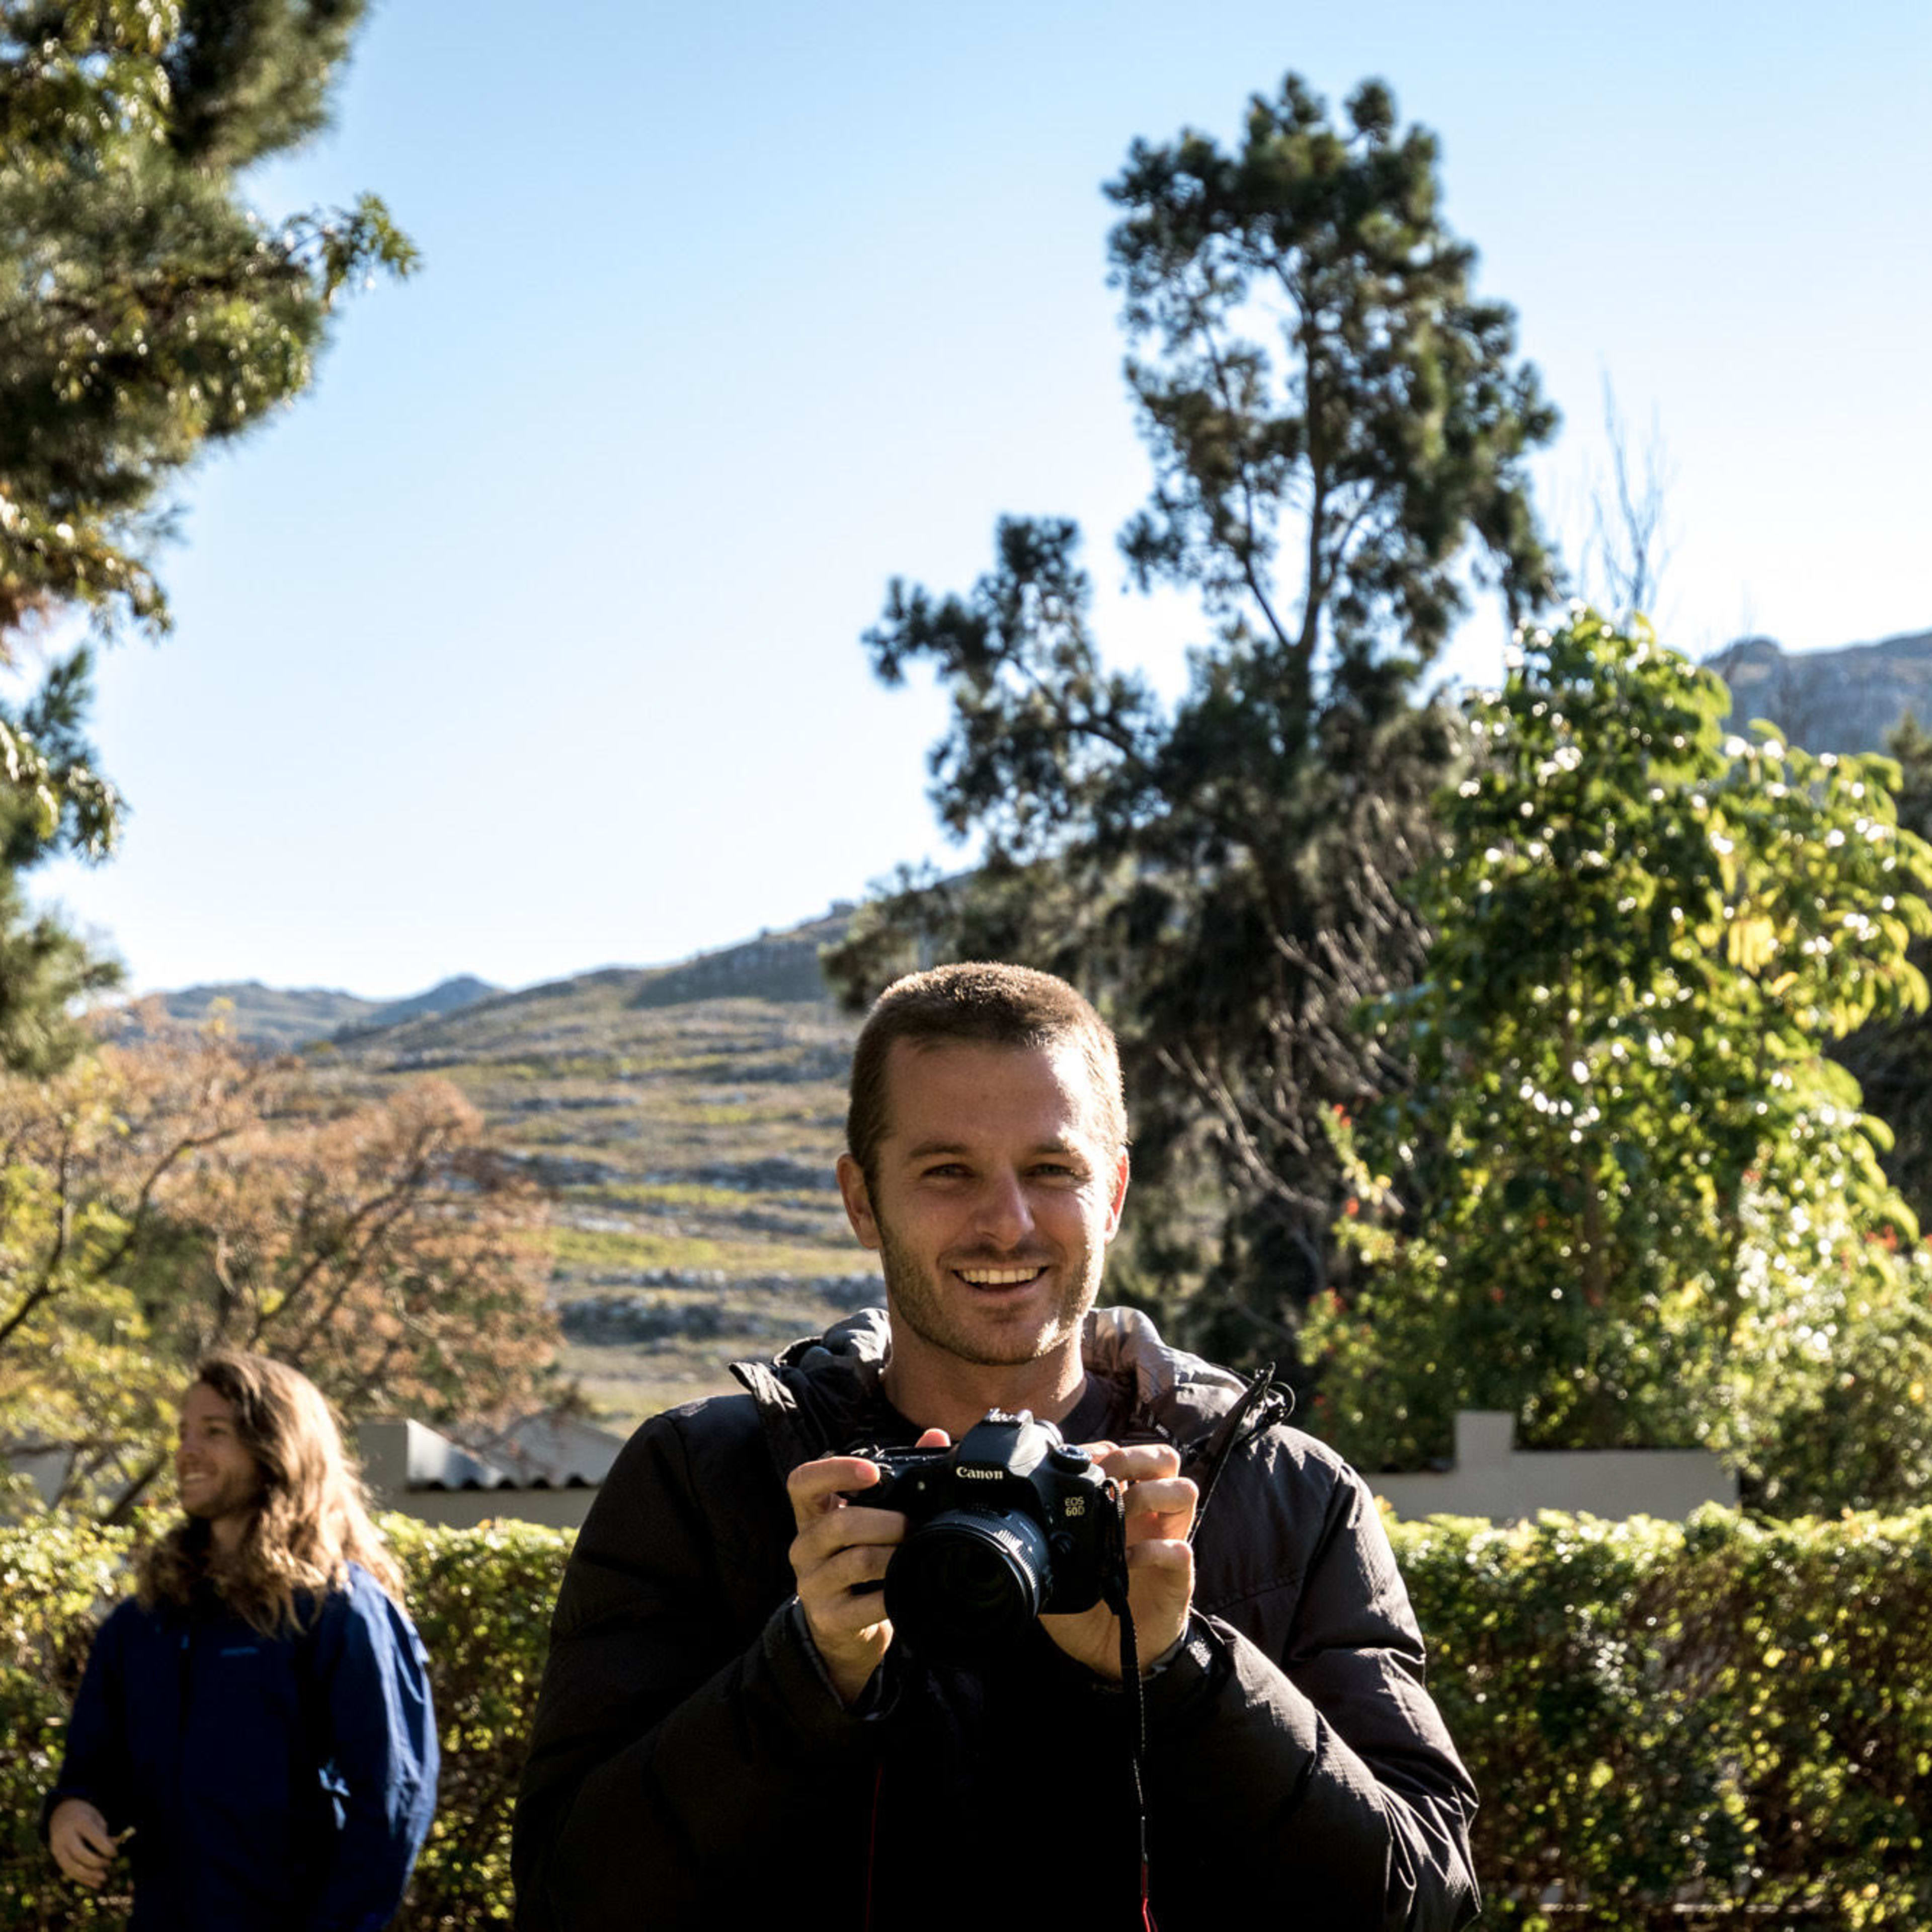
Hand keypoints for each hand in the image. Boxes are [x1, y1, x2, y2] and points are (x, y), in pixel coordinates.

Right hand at [49, 1798, 119, 1889]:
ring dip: (88, 1876)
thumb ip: (104, 1833)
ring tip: (103, 1879)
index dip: (105, 1848)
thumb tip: (114, 1848)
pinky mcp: (55, 1857)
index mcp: (80, 1822)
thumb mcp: (96, 1818)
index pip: (93, 1837)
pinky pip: (68, 1872)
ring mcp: (58, 1848)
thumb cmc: (84, 1816)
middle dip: (96, 1863)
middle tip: (109, 1865)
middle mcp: (66, 1836)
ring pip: (71, 1867)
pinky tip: (94, 1884)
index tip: (115, 1854)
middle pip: (79, 1854)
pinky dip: (82, 1879)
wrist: (60, 1814)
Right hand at [787, 1428, 949, 1705]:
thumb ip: (899, 1475)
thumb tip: (934, 1435)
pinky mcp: (828, 1617)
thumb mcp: (869, 1518)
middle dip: (886, 1522)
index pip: (803, 1481)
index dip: (835, 1471)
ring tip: (913, 1554)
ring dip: (894, 1556)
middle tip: (912, 1526)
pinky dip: (893, 1593)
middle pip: (839, 1524)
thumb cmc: (860, 1560)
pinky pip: (866, 1604)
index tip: (872, 1471)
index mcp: (812, 1514)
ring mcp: (812, 1584)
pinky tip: (905, 1588)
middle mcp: (804, 1546)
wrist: (844, 1628)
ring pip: (856, 1561)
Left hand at [1040, 1441, 1196, 1680]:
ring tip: (1123, 1513)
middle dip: (1134, 1457)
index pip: (1125, 1454)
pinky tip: (1127, 1562)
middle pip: (1162, 1459)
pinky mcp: (1179, 1574)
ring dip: (1151, 1494)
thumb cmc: (1084, 1606)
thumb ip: (1045, 1543)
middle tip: (1108, 1476)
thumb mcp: (1057, 1569)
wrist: (1110, 1653)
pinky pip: (1179, 1548)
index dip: (1106, 1450)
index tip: (1079, 1464)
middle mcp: (1147, 1516)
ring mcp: (1166, 1540)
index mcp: (1120, 1505)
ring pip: (1184, 1490)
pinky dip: (1154, 1549)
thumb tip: (1013, 1525)